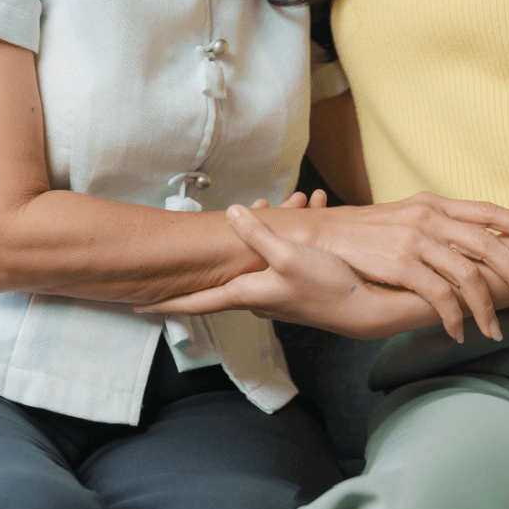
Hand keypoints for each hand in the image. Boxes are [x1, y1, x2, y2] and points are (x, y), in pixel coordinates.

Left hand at [139, 205, 423, 339]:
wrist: (369, 309)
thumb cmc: (328, 286)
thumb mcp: (289, 256)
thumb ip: (258, 235)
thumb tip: (232, 213)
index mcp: (247, 292)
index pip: (198, 300)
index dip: (168, 301)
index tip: (139, 307)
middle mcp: (257, 296)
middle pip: (232, 264)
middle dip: (242, 230)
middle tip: (265, 203)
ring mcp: (278, 293)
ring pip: (264, 253)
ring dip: (279, 225)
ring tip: (304, 200)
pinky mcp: (299, 287)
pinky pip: (289, 254)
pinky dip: (299, 232)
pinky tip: (318, 211)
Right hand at [266, 192, 508, 341]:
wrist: (315, 237)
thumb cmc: (357, 234)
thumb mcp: (400, 219)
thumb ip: (432, 229)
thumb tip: (464, 248)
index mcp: (432, 204)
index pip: (487, 210)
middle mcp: (429, 217)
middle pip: (490, 244)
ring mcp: (415, 239)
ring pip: (469, 276)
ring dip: (487, 308)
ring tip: (495, 330)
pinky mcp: (401, 264)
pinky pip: (440, 296)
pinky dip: (455, 318)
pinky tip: (458, 332)